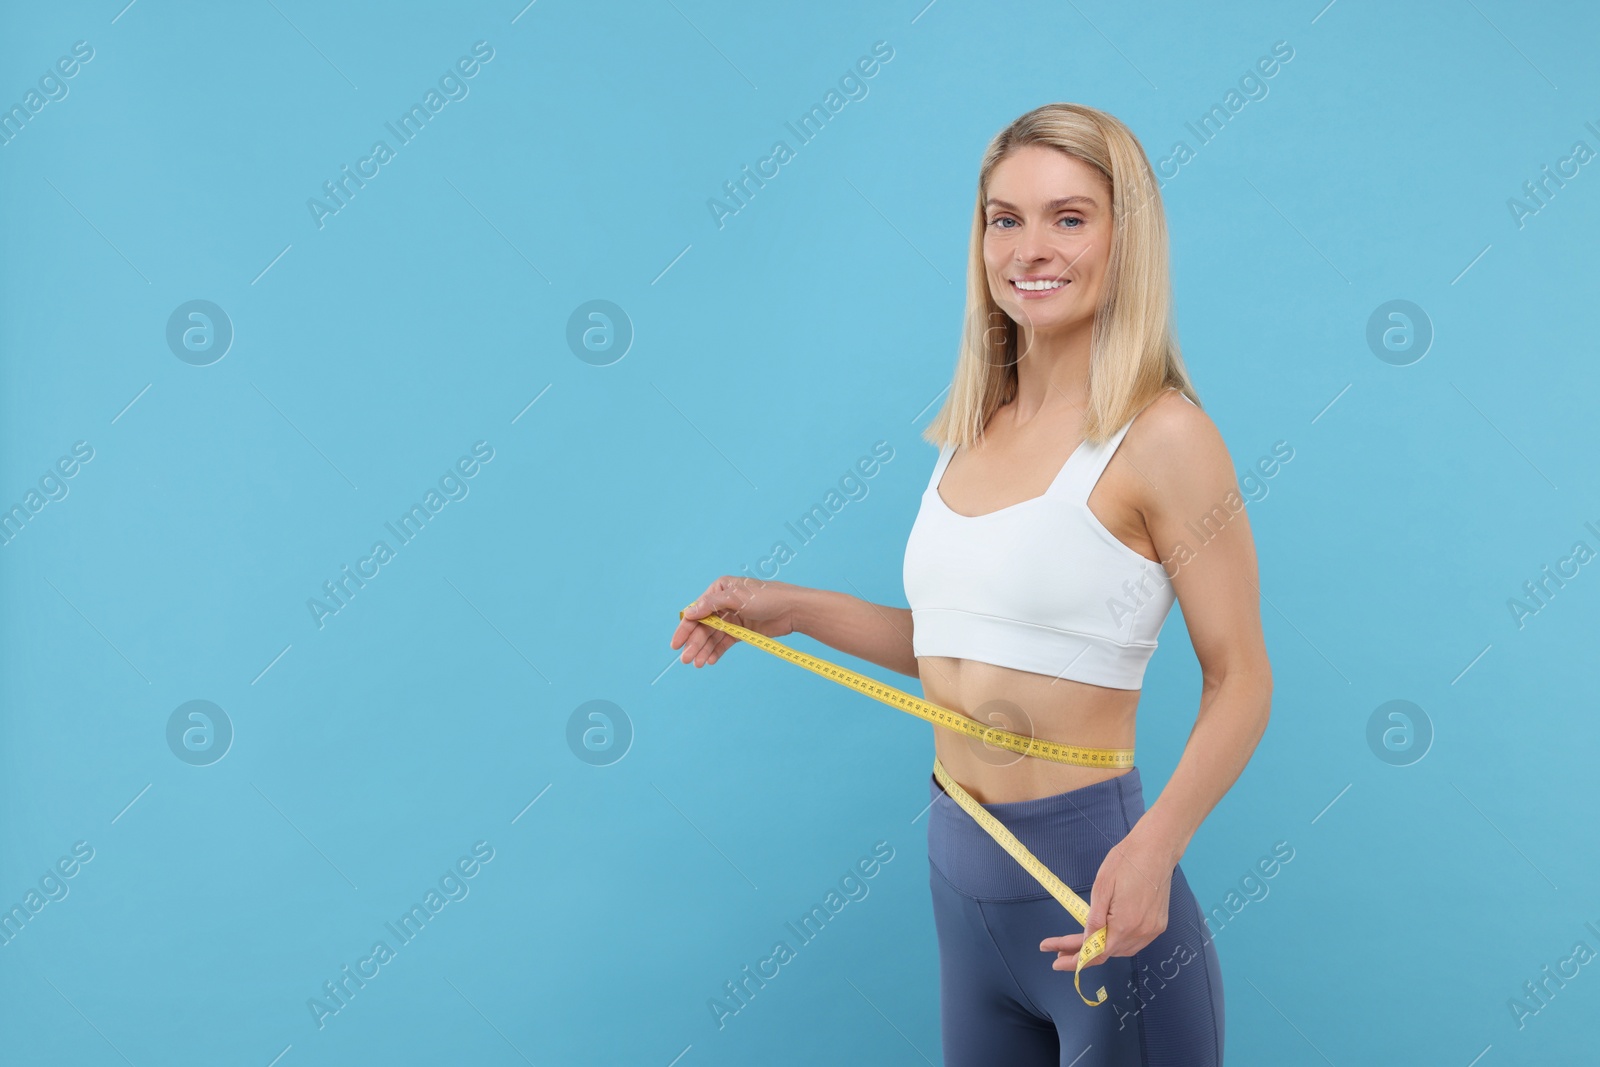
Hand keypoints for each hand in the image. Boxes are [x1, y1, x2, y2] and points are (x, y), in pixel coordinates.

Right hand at [671, 576, 798, 667]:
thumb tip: (688, 612)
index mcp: (719, 590)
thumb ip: (711, 605)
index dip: (685, 628)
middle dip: (694, 643)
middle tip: (687, 660)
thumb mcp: (737, 598)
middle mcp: (723, 603)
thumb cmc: (767, 597)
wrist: (793, 610)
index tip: (676, 644)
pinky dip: (716, 652)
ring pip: (713, 637)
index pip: (696, 611)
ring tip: (698, 664)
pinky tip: (710, 661)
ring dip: (704, 650)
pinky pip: (724, 643)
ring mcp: (732, 618)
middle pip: (703, 626)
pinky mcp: (742, 631)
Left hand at [1039, 830, 1175, 972]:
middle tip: (1059, 949)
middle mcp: (1141, 932)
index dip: (1075, 961)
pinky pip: (1134, 941)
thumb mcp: (1102, 888)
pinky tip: (1105, 934)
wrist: (1156, 848)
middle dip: (1082, 952)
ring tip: (1079, 942)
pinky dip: (1117, 941)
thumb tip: (1086, 941)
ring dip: (1100, 948)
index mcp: (1125, 924)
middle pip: (1107, 952)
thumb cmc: (1126, 862)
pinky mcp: (1158, 924)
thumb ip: (1094, 919)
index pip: (1096, 954)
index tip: (1057, 963)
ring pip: (1121, 949)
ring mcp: (1152, 930)